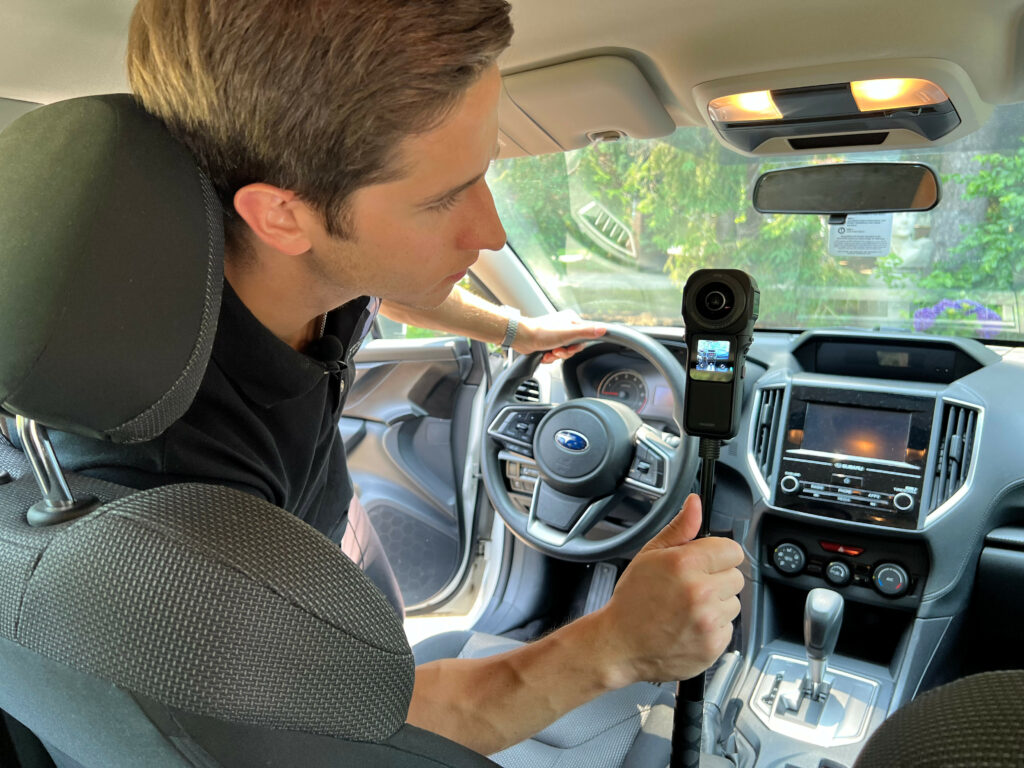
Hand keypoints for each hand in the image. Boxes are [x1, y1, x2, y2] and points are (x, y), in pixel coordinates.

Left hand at [513, 309, 605, 362]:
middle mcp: (563, 326)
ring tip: (549, 352)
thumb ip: (586, 332)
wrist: (522, 337)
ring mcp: (555, 335)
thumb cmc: (542, 332)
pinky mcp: (547, 343)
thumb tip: (603, 329)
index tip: (570, 347)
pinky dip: (550, 357)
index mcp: (571, 320)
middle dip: (565, 352)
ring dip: (557, 356)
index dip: (577, 346)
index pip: (584, 336)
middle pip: (573, 346)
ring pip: (564, 352)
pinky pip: (554, 354)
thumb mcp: (568, 333)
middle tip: (558, 350)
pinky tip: (544, 354)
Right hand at [591, 494, 744, 687]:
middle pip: (736, 576)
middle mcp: (701, 592)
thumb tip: (695, 504)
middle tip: (690, 587)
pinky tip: (690, 625)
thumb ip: (679, 529)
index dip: (718, 554)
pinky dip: (714, 627)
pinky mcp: (714, 644)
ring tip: (688, 608)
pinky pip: (729, 628)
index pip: (732, 550)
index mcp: (685, 564)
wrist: (621, 645)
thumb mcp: (650, 555)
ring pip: (734, 603)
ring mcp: (709, 621)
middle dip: (717, 579)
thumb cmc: (632, 601)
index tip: (705, 562)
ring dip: (717, 604)